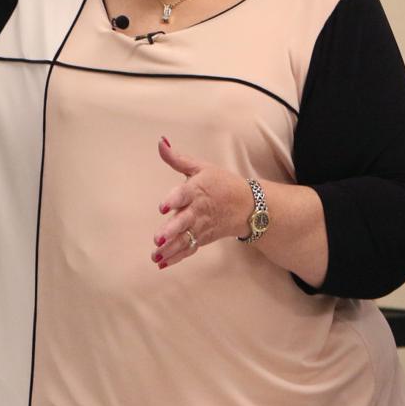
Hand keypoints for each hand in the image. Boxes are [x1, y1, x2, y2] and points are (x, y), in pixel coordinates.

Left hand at [151, 137, 251, 268]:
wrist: (249, 205)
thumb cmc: (221, 183)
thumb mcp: (201, 167)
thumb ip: (177, 159)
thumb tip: (160, 142)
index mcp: (197, 190)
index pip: (184, 194)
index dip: (173, 200)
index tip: (162, 207)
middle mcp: (198, 210)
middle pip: (184, 221)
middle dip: (172, 231)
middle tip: (158, 238)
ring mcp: (201, 227)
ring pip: (185, 239)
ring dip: (170, 248)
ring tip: (155, 255)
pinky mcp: (203, 239)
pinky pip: (189, 249)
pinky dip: (176, 257)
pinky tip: (160, 263)